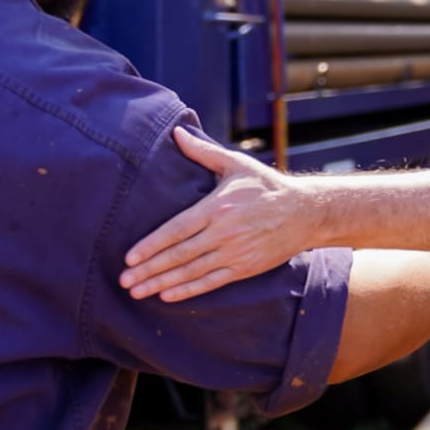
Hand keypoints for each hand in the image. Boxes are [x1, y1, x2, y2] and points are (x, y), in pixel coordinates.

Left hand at [121, 128, 319, 301]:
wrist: (305, 212)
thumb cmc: (266, 186)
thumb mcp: (236, 164)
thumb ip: (203, 152)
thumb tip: (176, 133)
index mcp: (217, 207)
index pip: (176, 229)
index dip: (152, 245)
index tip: (130, 257)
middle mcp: (223, 233)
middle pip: (179, 255)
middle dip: (149, 269)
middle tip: (124, 281)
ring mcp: (234, 253)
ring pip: (191, 271)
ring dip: (162, 283)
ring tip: (138, 291)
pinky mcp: (245, 268)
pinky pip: (212, 283)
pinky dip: (189, 290)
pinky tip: (168, 296)